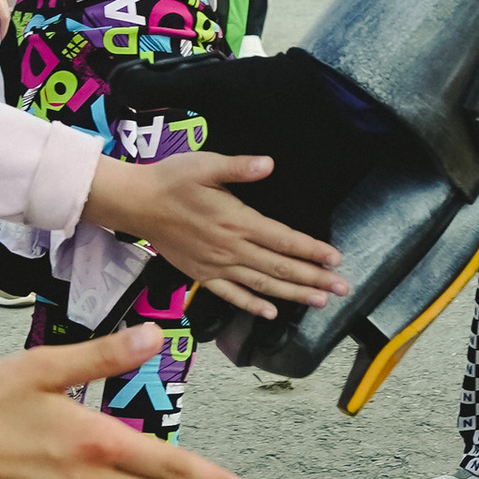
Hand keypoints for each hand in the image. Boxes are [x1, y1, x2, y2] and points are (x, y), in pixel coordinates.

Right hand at [86, 149, 349, 315]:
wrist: (135, 204)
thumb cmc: (171, 180)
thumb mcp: (206, 164)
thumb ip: (239, 167)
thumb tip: (269, 164)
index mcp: (237, 221)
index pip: (283, 240)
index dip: (312, 251)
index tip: (336, 259)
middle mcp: (230, 249)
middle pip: (280, 268)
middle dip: (314, 279)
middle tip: (342, 289)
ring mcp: (216, 266)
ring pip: (262, 286)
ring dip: (293, 295)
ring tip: (320, 302)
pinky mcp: (201, 275)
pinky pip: (231, 295)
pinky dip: (253, 306)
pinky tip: (271, 314)